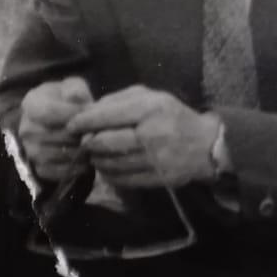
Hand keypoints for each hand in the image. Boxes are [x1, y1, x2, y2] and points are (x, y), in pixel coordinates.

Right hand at [19, 76, 92, 180]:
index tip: (92, 114)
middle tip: (96, 132)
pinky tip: (86, 159)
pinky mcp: (39, 169)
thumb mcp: (71, 87)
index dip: (74, 114)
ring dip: (80, 152)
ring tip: (93, 146)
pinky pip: (59, 172)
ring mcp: (30, 151)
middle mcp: (26, 129)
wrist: (55, 123)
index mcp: (31, 104)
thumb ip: (76, 90)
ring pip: (59, 155)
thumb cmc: (65, 101)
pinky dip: (76, 168)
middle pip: (57, 136)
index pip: (50, 112)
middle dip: (80, 135)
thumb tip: (78, 99)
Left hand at [66, 85, 219, 188]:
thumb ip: (117, 100)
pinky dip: (109, 174)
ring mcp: (156, 160)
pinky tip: (108, 167)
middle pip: (104, 143)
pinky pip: (122, 180)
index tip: (71, 126)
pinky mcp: (158, 179)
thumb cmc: (171, 116)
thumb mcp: (149, 97)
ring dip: (96, 159)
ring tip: (94, 154)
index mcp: (150, 109)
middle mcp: (153, 134)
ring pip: (111, 163)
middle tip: (82, 142)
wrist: (206, 145)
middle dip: (88, 143)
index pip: (107, 116)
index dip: (83, 122)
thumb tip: (86, 113)